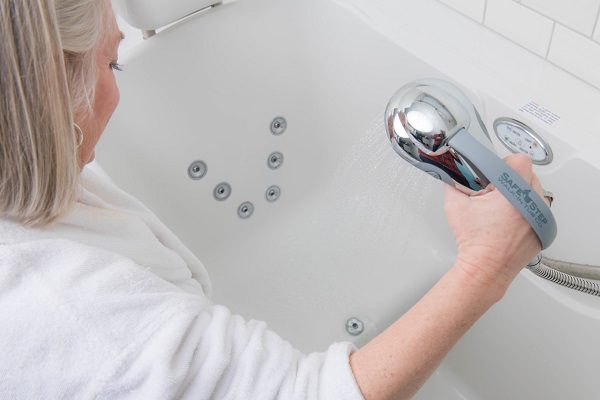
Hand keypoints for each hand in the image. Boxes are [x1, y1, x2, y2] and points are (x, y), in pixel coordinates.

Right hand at [443, 154, 546, 293]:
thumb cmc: (474, 242)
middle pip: (528, 174)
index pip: (519, 160)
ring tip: (503, 207)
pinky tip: (510, 219)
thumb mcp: (455, 205)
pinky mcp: (545, 228)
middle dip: (511, 180)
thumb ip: (453, 183)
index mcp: (513, 193)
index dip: (504, 163)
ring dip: (521, 194)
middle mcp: (533, 203)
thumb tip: (452, 173)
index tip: (496, 172)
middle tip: (495, 193)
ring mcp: (542, 217)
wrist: (485, 268)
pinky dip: (527, 210)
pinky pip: (539, 209)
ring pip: (536, 191)